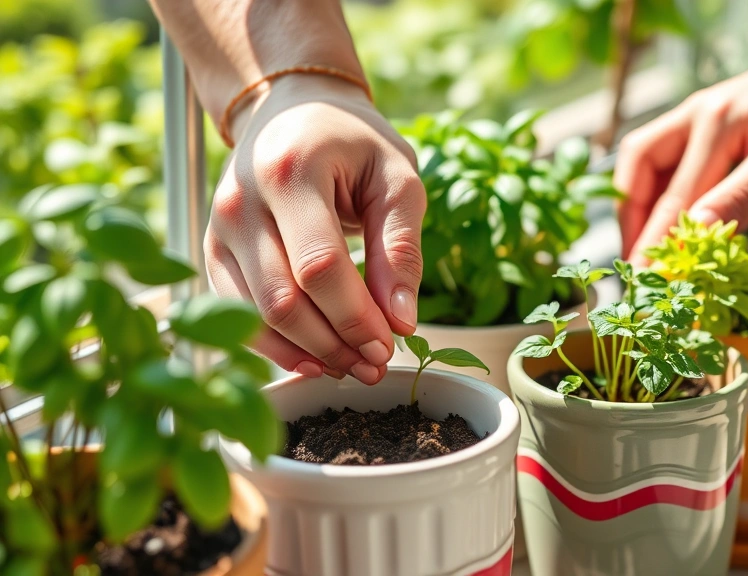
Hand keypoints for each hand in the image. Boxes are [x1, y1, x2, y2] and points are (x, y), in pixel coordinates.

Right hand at [205, 74, 425, 383]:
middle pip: (284, 300)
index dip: (355, 317)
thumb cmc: (353, 142)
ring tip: (352, 365)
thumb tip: (402, 321)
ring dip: (307, 353)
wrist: (294, 109)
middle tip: (375, 364)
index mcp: (290, 171)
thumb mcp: (396, 178)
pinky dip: (276, 344)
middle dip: (334, 344)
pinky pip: (237, 312)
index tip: (390, 343)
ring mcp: (218, 227)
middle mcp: (240, 201)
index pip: (319, 266)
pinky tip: (314, 358)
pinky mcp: (213, 250)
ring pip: (256, 315)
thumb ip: (401, 248)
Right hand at [615, 49, 747, 262]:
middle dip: (632, 217)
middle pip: (640, 168)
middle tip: (637, 263)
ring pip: (652, 162)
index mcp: (715, 122)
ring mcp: (705, 118)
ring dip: (643, 204)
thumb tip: (696, 232)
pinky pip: (677, 161)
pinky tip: (676, 218)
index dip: (655, 241)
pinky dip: (667, 192)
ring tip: (648, 245)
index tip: (645, 280)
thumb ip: (742, 195)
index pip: (673, 197)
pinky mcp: (718, 126)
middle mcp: (699, 116)